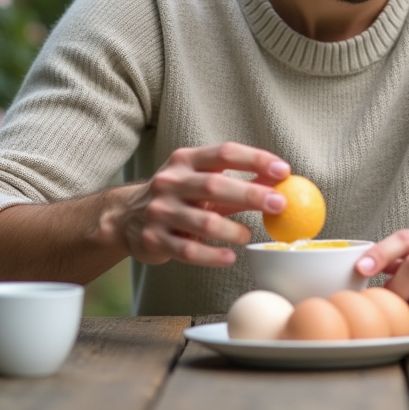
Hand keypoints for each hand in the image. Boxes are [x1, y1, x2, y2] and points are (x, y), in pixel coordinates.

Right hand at [108, 142, 289, 267]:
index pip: (224, 152)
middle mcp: (170, 182)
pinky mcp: (154, 240)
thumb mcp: (201, 181)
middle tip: (279, 204)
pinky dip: (213, 256)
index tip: (283, 170)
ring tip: (247, 236)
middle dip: (251, 195)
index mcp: (185, 160)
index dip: (256, 160)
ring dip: (233, 231)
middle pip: (215, 186)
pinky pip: (188, 251)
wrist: (125, 218)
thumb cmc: (177, 196)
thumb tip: (280, 184)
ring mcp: (159, 211)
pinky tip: (229, 257)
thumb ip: (237, 183)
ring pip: (203, 222)